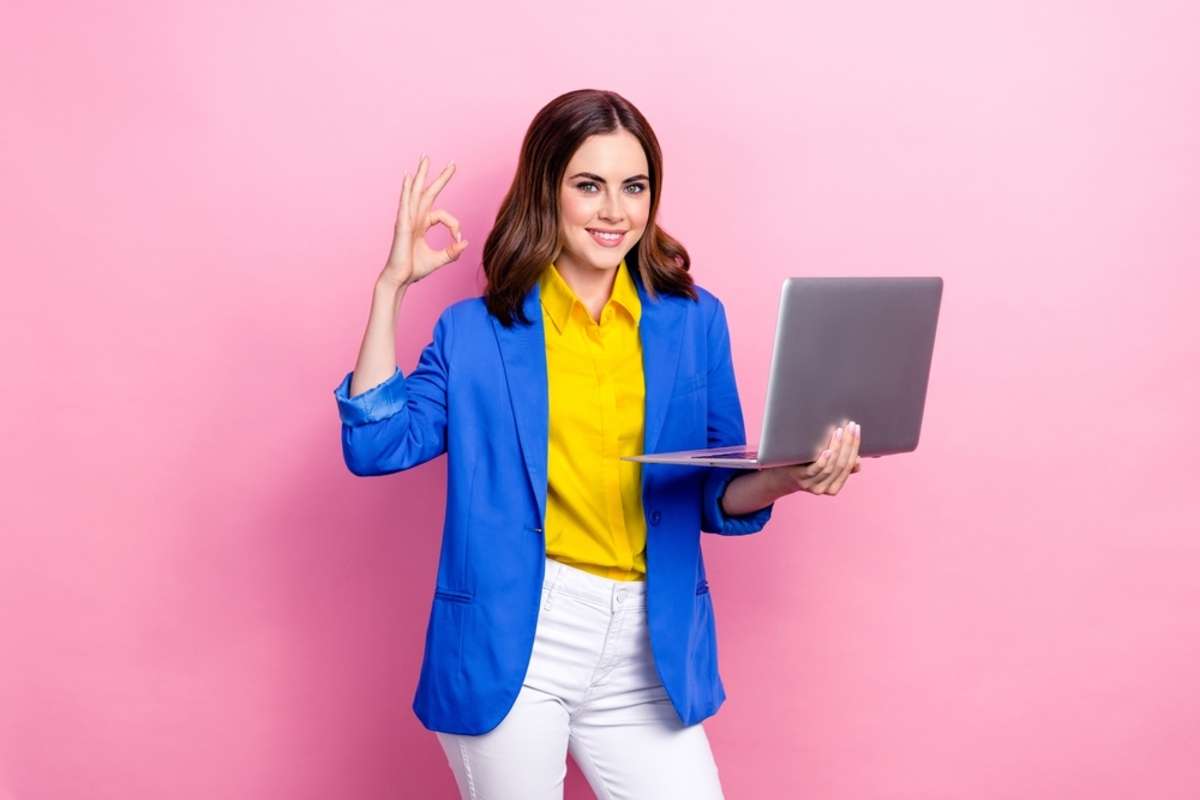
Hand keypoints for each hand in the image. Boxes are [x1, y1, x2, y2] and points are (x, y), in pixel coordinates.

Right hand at [379, 155, 468, 288]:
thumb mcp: (440, 260)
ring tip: (425, 159)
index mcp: (421, 225)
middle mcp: (414, 219)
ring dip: (421, 175)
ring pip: (415, 193)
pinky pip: (405, 205)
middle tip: (452, 163)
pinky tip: (408, 178)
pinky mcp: (402, 226)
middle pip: (427, 193)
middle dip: (439, 177)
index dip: (454, 225)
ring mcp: (407, 220)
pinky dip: (406, 190)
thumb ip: (452, 252)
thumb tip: (465, 242)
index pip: (443, 216)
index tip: (458, 238)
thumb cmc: (414, 270)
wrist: (400, 279)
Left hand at [768, 420, 861, 496]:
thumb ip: (839, 467)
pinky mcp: (800, 477)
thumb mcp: (823, 470)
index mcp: (834, 487)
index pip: (850, 465)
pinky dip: (824, 460)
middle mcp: (824, 488)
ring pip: (831, 466)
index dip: (855, 447)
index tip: (857, 430)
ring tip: (840, 431)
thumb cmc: (803, 469)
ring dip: (838, 448)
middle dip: (849, 444)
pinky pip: (815, 469)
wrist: (778, 478)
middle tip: (851, 426)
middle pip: (842, 465)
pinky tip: (828, 450)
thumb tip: (858, 462)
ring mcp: (812, 484)